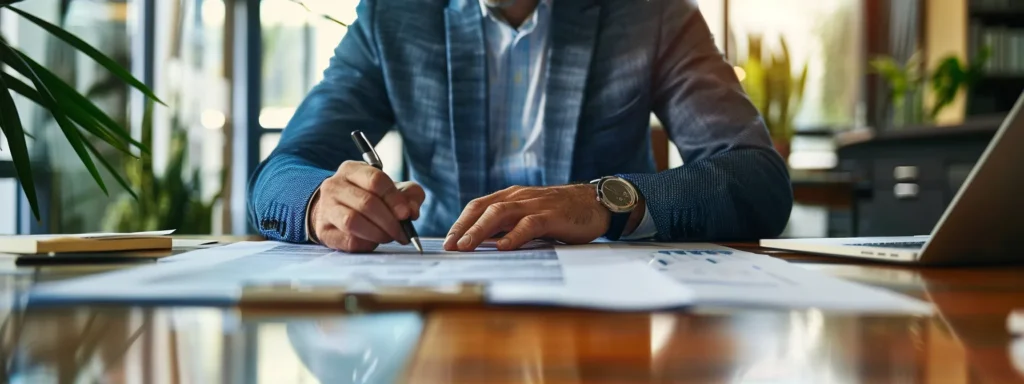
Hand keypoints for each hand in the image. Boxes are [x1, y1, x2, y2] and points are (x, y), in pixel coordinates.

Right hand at [310, 161, 424, 251]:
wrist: (335, 210)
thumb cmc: (369, 197)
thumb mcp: (391, 189)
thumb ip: (408, 195)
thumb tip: (412, 211)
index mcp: (352, 169)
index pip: (375, 180)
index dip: (394, 199)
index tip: (406, 214)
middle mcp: (335, 185)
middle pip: (366, 203)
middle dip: (389, 221)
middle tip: (402, 233)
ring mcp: (326, 207)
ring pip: (353, 221)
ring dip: (377, 233)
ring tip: (388, 237)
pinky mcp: (323, 230)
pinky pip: (347, 240)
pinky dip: (366, 243)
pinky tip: (373, 241)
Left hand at [443, 185, 609, 251]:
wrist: (594, 203)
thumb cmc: (560, 213)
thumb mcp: (530, 216)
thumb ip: (509, 225)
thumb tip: (483, 244)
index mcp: (511, 196)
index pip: (478, 206)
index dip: (461, 222)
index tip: (447, 241)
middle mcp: (519, 197)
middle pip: (484, 208)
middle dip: (464, 227)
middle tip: (450, 246)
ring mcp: (535, 205)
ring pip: (501, 213)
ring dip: (480, 230)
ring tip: (466, 246)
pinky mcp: (552, 216)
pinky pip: (529, 224)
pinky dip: (514, 235)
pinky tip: (503, 247)